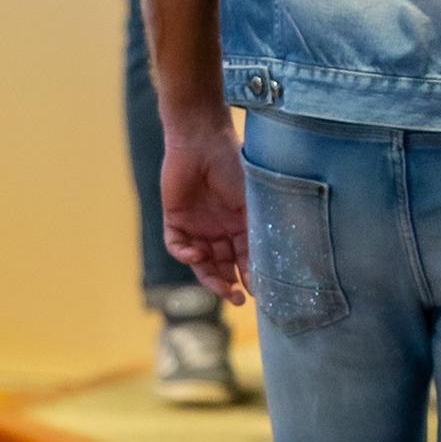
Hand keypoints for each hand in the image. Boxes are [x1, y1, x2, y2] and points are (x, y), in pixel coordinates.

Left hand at [161, 121, 249, 304]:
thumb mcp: (251, 202)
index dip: (251, 276)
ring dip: (209, 277)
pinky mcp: (175, 219)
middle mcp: (219, 229)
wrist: (201, 141)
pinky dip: (185, 254)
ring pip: (202, 262)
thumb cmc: (232, 167)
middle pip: (223, 266)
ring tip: (220, 288)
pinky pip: (178, 246)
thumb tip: (265, 266)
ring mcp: (197, 225)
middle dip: (229, 285)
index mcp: (240, 224)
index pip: (245, 258)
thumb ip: (254, 232)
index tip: (258, 292)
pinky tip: (196, 254)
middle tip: (237, 299)